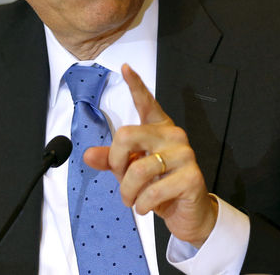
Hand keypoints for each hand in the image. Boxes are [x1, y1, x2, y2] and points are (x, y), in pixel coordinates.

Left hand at [83, 63, 218, 247]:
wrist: (186, 213)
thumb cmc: (156, 185)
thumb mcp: (129, 170)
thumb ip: (110, 159)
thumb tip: (88, 155)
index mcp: (158, 128)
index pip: (146, 102)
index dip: (136, 85)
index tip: (125, 67)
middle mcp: (173, 136)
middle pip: (127, 135)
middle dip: (116, 161)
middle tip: (120, 177)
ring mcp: (185, 155)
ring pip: (139, 168)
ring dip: (128, 190)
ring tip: (131, 199)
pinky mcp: (192, 177)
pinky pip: (153, 190)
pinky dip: (142, 203)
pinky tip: (145, 206)